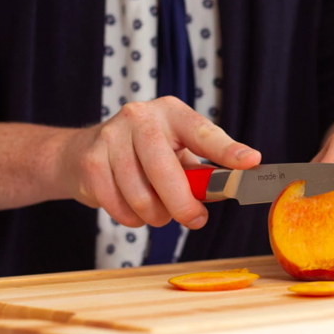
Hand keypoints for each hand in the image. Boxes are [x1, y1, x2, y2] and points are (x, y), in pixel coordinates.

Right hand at [57, 96, 260, 228]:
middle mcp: (140, 118)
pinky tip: (133, 209)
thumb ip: (199, 172)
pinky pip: (120, 207)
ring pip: (141, 196)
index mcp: (171, 113)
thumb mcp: (174, 153)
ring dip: (155, 216)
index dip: (227, 150)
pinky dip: (132, 219)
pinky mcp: (92, 161)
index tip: (250, 162)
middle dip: (182, 205)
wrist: (82, 152)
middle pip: (165, 170)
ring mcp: (112, 137)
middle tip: (194, 220)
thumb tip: (227, 191)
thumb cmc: (141, 155)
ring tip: (157, 212)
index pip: (202, 132)